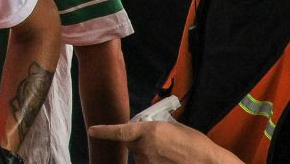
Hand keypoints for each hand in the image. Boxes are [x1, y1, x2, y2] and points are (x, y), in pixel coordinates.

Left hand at [88, 118, 229, 163]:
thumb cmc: (196, 145)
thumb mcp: (175, 129)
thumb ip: (156, 130)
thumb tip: (148, 131)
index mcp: (148, 132)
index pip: (119, 132)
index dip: (104, 132)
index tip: (92, 131)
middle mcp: (144, 148)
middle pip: (131, 144)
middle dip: (138, 142)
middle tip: (159, 143)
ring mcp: (148, 163)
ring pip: (142, 157)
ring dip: (150, 154)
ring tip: (171, 154)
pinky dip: (156, 162)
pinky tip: (169, 160)